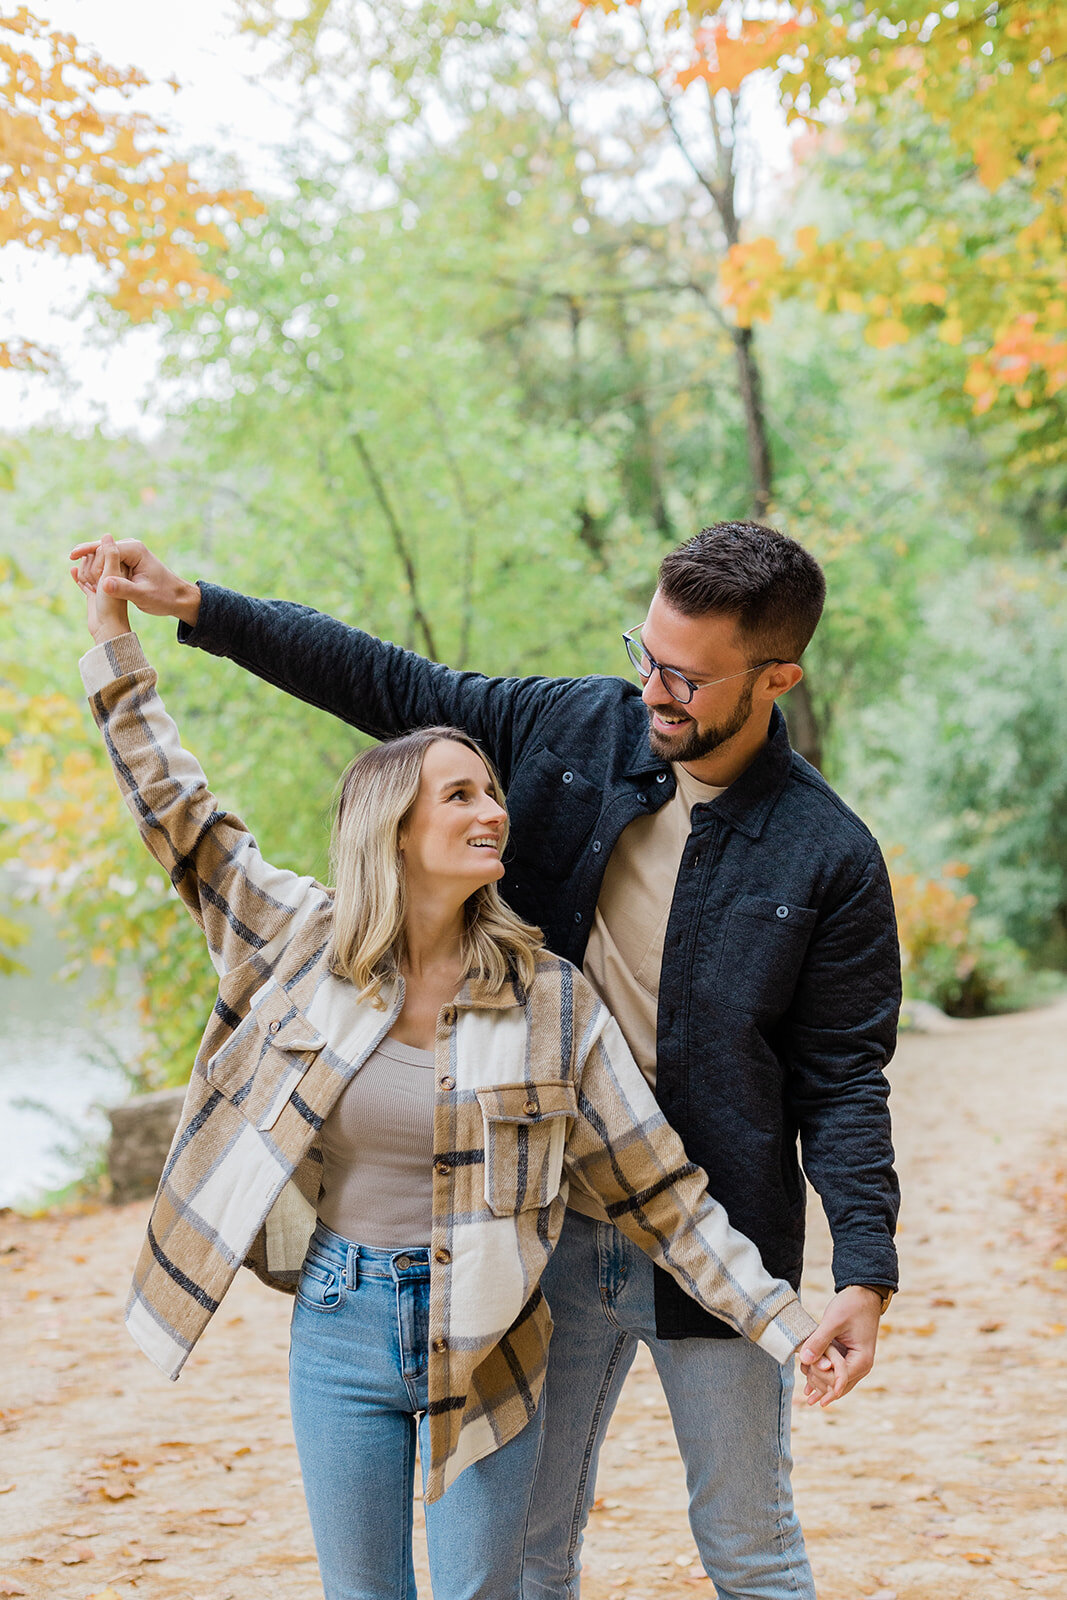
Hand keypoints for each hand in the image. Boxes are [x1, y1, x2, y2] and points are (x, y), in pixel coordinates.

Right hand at [68, 538, 200, 627]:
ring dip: (89, 564)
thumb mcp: (143, 595)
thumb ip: (123, 589)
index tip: (83, 571)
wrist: (178, 599)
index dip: (92, 559)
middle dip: (87, 559)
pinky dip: (93, 568)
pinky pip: (104, 562)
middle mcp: (130, 547)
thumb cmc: (164, 597)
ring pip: (100, 554)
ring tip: (81, 581)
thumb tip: (104, 583)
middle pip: (99, 548)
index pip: (105, 548)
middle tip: (79, 577)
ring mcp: (127, 554)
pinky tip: (80, 576)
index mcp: (134, 550)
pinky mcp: (124, 563)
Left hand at [798, 1285, 882, 1405]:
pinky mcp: (850, 1357)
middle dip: (820, 1385)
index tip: (806, 1379)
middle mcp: (862, 1366)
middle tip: (804, 1387)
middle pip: (839, 1386)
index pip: (839, 1381)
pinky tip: (811, 1385)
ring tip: (806, 1393)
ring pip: (837, 1382)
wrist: (863, 1294)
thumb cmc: (851, 1306)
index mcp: (861, 1360)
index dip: (821, 1379)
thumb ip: (819, 1341)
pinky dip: (824, 1376)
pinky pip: (836, 1372)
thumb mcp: (833, 1322)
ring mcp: (857, 1363)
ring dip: (822, 1384)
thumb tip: (805, 1360)